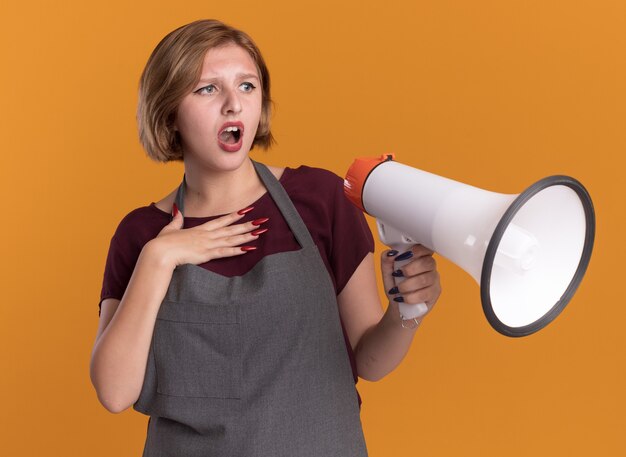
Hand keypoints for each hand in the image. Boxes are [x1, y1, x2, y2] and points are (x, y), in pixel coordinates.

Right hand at [148, 206, 266, 268]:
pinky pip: (225, 252)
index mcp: (200, 229)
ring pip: (232, 238)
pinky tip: (248, 249)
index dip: (235, 215)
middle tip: (263, 220)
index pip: (221, 220)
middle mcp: (207, 235)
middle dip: (248, 224)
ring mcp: (208, 244)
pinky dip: (237, 250)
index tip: (247, 210)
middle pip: (232, 228)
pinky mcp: (207, 254)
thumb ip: (176, 220)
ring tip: (260, 232)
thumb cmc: (162, 243)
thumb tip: (177, 210)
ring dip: (247, 236)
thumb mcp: (170, 229)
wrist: (160, 252)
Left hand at [381, 244, 441, 321]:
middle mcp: (430, 268)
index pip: (426, 248)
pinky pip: (426, 293)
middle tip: (398, 274)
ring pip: (425, 279)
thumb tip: (391, 253)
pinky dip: (411, 297)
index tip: (406, 254)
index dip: (418, 250)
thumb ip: (387, 261)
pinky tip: (403, 298)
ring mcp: (434, 281)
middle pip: (428, 262)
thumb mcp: (387, 274)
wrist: (399, 308)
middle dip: (411, 268)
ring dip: (408, 285)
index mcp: (420, 258)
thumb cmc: (396, 288)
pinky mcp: (434, 294)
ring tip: (398, 289)